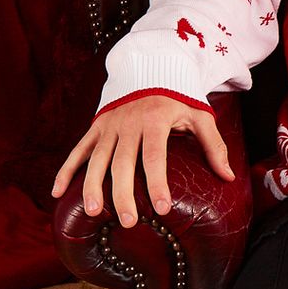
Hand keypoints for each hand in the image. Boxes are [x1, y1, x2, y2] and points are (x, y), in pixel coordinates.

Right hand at [51, 94, 233, 228]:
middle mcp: (128, 123)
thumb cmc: (179, 98)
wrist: (152, 66)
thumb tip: (230, 177)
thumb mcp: (200, 116)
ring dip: (92, 186)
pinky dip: (66, 170)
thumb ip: (214, 146)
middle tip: (130, 222)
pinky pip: (78, 150)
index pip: (155, 157)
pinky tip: (57, 194)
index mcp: (155, 120)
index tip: (162, 208)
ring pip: (97, 159)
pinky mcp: (96, 127)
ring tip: (94, 213)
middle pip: (123, 163)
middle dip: (123, 194)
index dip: (157, 183)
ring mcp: (109, 125)